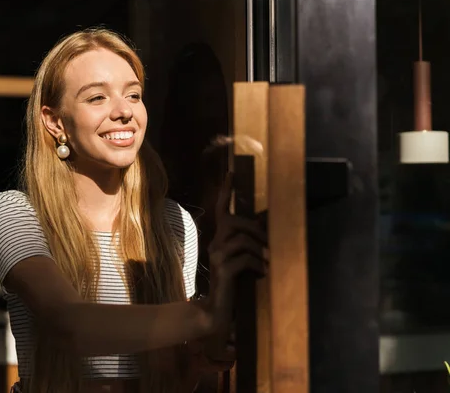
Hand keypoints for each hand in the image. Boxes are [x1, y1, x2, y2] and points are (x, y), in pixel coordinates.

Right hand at [204, 172, 267, 356]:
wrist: (216, 312)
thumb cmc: (232, 285)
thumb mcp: (240, 262)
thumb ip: (246, 247)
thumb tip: (266, 232)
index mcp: (219, 239)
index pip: (221, 210)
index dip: (226, 191)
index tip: (230, 173)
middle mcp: (215, 244)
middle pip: (234, 222)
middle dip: (255, 229)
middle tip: (269, 244)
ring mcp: (217, 257)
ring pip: (241, 239)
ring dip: (259, 248)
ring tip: (269, 261)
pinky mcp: (223, 270)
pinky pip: (244, 258)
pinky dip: (257, 264)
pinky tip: (263, 273)